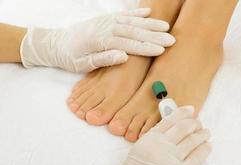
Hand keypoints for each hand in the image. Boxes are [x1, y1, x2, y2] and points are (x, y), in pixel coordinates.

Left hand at [20, 8, 175, 72]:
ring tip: (166, 26)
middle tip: (172, 39)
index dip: (146, 47)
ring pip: (132, 21)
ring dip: (150, 23)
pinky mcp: (106, 19)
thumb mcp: (83, 64)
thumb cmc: (70, 57)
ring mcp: (106, 22)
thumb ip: (103, 58)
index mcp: (100, 41)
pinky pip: (124, 15)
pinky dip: (137, 13)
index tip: (162, 50)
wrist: (56, 43)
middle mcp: (106, 28)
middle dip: (154, 35)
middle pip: (134, 31)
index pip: (128, 43)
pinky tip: (149, 12)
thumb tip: (124, 56)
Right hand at [108, 106, 211, 164]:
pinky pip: (198, 156)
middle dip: (194, 122)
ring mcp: (172, 159)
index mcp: (149, 139)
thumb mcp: (138, 152)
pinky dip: (205, 148)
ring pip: (193, 140)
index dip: (182, 112)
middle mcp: (162, 146)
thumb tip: (169, 132)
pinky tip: (207, 145)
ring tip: (206, 132)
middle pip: (184, 127)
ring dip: (202, 134)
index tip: (189, 109)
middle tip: (198, 122)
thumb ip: (153, 140)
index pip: (169, 120)